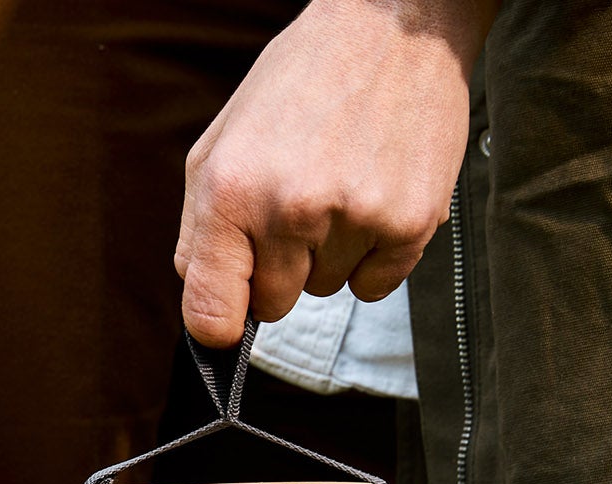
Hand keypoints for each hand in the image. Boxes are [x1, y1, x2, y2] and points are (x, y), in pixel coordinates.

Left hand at [175, 0, 493, 346]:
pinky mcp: (410, 223)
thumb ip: (200, 230)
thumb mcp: (220, 144)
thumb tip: (204, 302)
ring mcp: (354, 219)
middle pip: (272, 306)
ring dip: (327, 255)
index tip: (229, 317)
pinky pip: (376, 287)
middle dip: (277, 270)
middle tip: (296, 208)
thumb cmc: (301, 82)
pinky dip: (373, 259)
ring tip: (338, 185)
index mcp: (231, 192)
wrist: (395, 25)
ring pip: (324, 290)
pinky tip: (371, 200)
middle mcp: (291, 210)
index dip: (219, 325)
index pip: (212, 313)